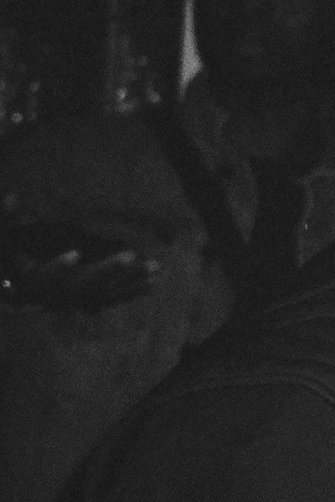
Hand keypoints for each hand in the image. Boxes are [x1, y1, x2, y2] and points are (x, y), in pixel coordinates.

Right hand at [0, 221, 156, 309]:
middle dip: (108, 270)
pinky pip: (110, 301)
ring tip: (153, 269)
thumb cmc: (10, 262)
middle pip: (83, 284)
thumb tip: (12, 197)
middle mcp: (55, 295)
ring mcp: (72, 302)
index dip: (57, 267)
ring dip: (129, 282)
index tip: (73, 254)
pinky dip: (130, 293)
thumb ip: (5, 219)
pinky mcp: (84, 304)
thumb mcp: (5, 238)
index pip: (44, 276)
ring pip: (103, 294)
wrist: (16, 295)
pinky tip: (151, 285)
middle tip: (131, 256)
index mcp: (32, 281)